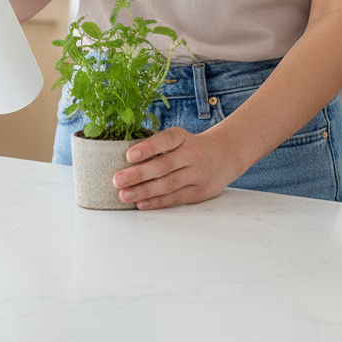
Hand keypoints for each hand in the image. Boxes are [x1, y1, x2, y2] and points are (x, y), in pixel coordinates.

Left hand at [111, 126, 242, 208]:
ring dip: (144, 191)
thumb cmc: (189, 146)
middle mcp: (192, 154)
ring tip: (124, 195)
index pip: (165, 140)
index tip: (128, 155)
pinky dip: (157, 202)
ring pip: (168, 184)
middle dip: (138, 174)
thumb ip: (157, 145)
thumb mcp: (178, 138)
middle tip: (117, 180)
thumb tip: (123, 158)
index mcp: (182, 137)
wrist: (224, 155)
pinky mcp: (199, 192)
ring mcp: (197, 174)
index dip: (148, 147)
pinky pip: (176, 198)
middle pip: (163, 165)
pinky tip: (141, 204)